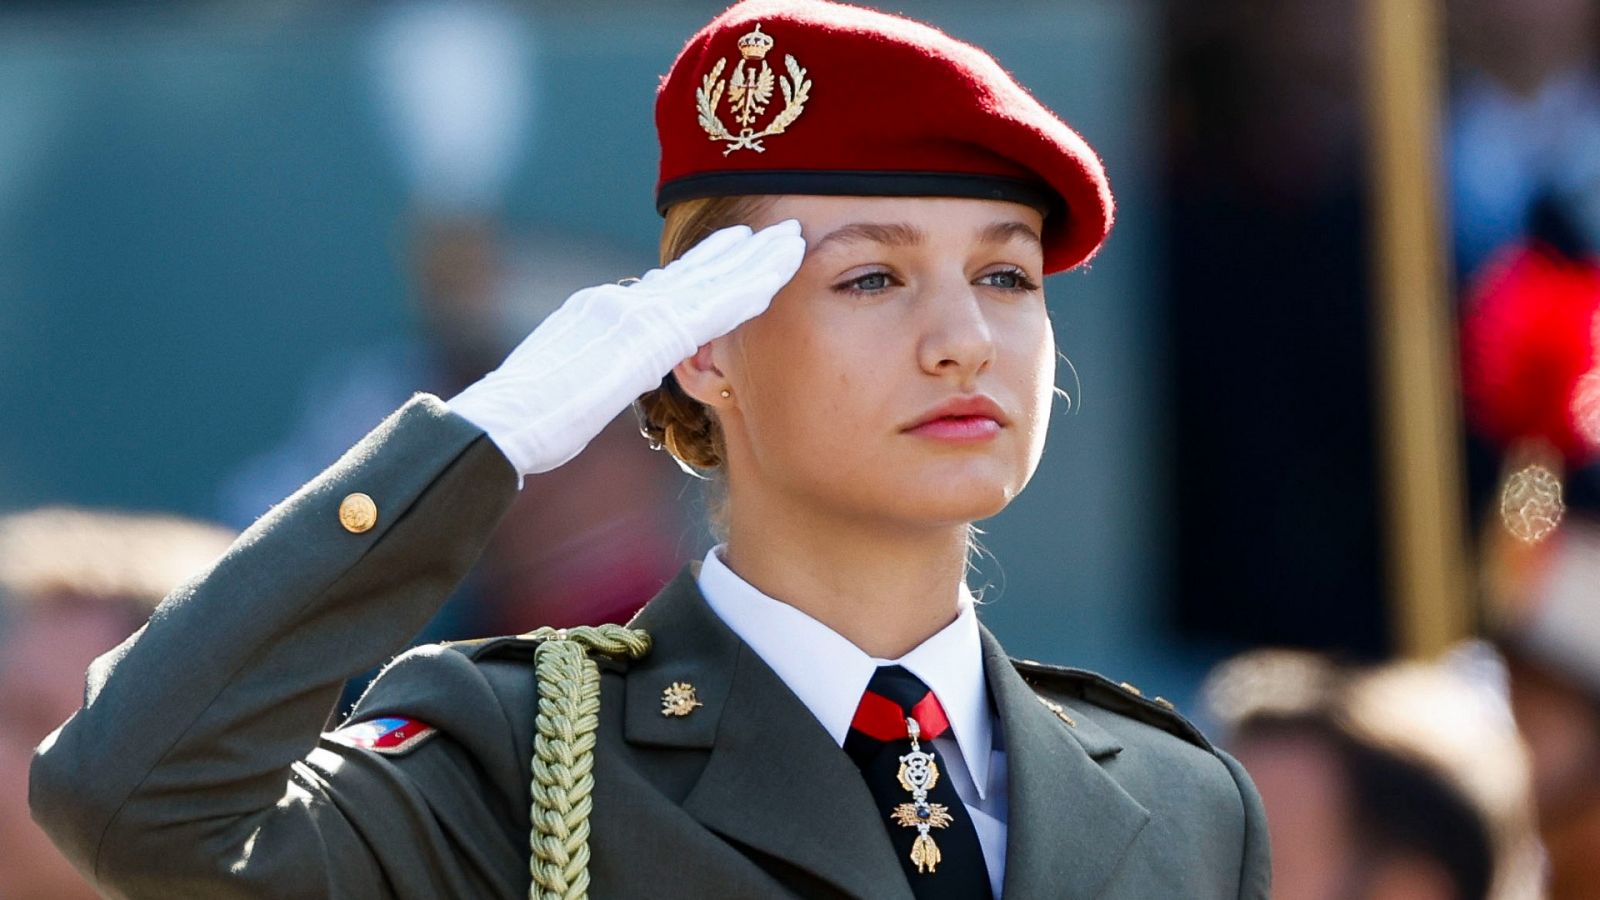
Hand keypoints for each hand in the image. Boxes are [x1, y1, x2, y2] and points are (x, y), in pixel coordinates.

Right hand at [449, 219, 804, 477]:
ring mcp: (630, 315)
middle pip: (691, 271)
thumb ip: (597, 366)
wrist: (500, 423)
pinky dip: (743, 291)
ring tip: (789, 240)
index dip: (706, 265)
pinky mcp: (642, 338)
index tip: (737, 248)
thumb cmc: (523, 421)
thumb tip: (612, 370)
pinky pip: (708, 310)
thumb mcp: (565, 382)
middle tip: (776, 232)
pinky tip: (775, 279)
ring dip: (754, 260)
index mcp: (598, 311)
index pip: (664, 284)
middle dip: (737, 251)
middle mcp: (617, 302)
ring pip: (708, 281)